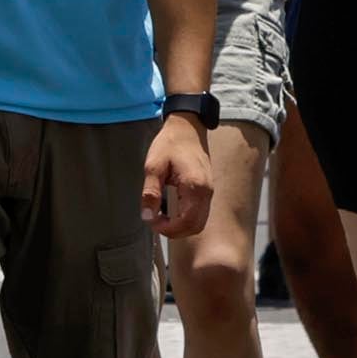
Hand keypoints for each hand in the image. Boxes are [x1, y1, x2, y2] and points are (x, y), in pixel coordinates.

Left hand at [143, 114, 215, 239]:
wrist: (188, 126)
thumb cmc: (170, 143)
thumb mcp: (154, 166)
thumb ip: (150, 192)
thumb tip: (147, 217)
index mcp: (195, 186)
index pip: (187, 222)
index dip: (169, 229)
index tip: (152, 221)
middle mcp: (206, 192)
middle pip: (195, 226)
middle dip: (175, 231)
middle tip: (156, 221)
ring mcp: (209, 191)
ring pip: (199, 222)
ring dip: (181, 226)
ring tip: (162, 216)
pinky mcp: (207, 190)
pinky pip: (199, 213)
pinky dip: (186, 218)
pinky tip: (171, 209)